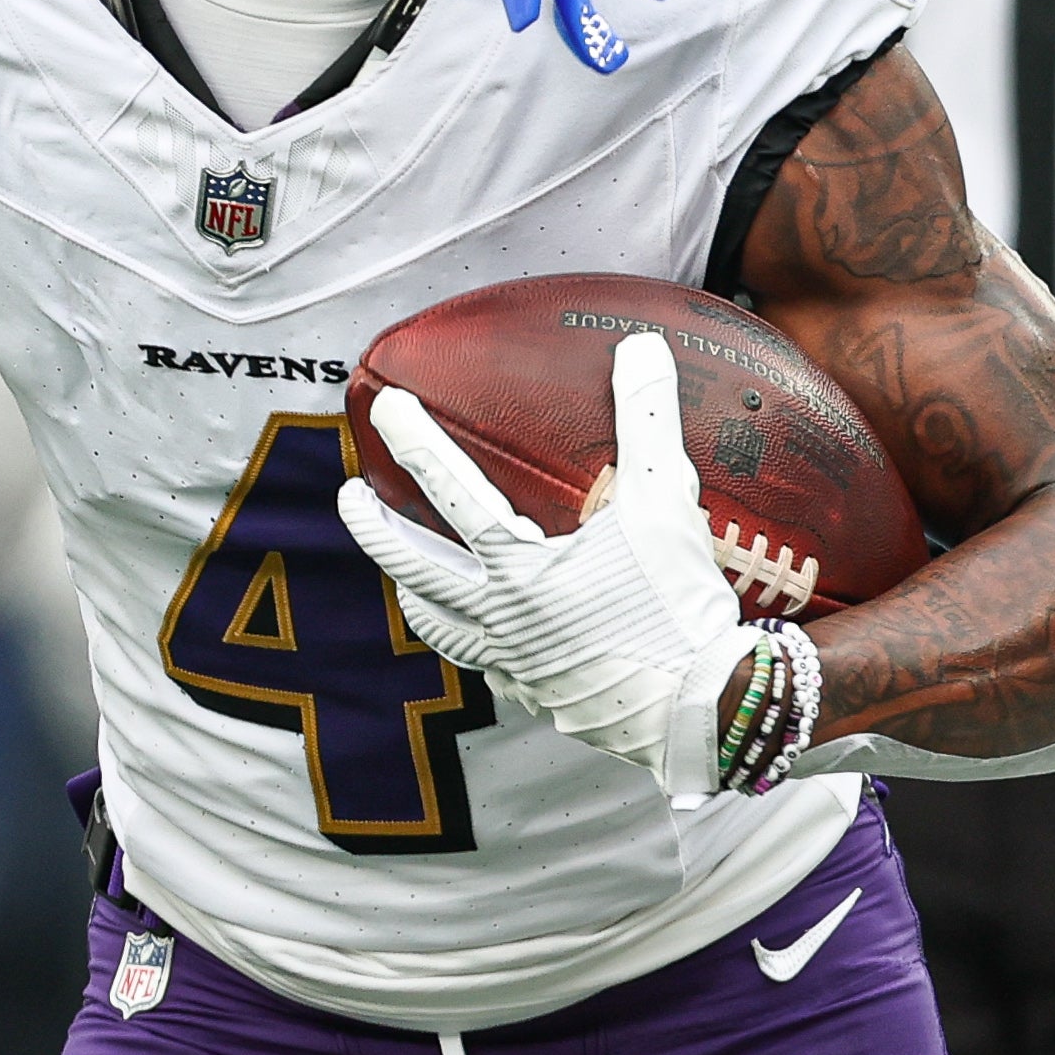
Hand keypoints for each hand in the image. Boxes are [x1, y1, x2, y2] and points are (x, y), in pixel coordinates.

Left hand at [338, 332, 757, 795]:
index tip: (386, 408)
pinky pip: (487, 666)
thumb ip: (647, 420)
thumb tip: (642, 348)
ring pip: (441, 628)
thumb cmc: (678, 604)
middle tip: (350, 498)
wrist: (704, 705)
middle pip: (416, 568)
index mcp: (518, 568)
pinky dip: (473, 642)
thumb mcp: (664, 501)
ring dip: (417, 592)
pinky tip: (485, 634)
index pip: (450, 492)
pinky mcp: (539, 696)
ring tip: (404, 577)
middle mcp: (501, 618)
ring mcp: (514, 664)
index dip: (415, 442)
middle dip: (374, 530)